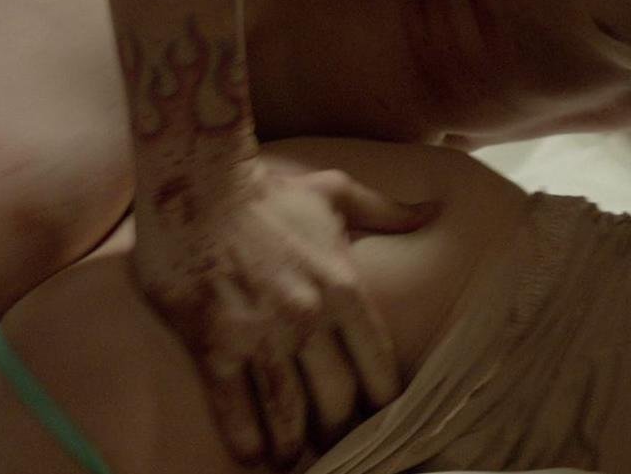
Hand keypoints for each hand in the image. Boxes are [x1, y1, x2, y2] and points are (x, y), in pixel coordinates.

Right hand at [130, 159, 436, 465]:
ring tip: (297, 462)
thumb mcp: (337, 192)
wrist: (197, 184)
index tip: (381, 420)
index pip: (377, 361)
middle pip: (336, 396)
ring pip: (287, 408)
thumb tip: (433, 210)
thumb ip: (388, 210)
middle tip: (339, 449)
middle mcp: (309, 317)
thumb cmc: (268, 192)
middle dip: (339, 429)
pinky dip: (245, 437)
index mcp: (344, 287)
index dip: (381, 399)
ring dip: (295, 444)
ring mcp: (261, 334)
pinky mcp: (213, 342)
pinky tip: (253, 458)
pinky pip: (233, 404)